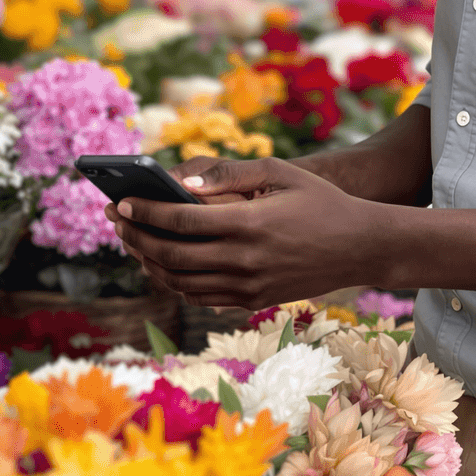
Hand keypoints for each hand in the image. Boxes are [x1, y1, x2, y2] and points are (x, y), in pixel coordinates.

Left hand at [107, 156, 380, 307]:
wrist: (360, 246)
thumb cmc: (318, 201)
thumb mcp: (280, 173)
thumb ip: (230, 175)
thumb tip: (183, 183)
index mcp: (249, 224)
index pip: (181, 221)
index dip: (146, 212)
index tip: (122, 202)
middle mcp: (245, 260)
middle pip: (171, 254)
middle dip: (136, 237)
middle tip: (116, 220)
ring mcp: (248, 286)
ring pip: (180, 281)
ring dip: (148, 261)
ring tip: (132, 240)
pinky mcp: (252, 302)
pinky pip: (200, 296)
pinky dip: (173, 281)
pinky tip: (162, 262)